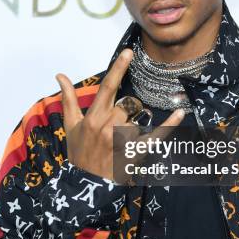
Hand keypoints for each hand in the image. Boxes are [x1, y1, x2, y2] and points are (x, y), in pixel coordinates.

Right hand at [55, 48, 185, 180]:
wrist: (85, 185)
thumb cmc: (79, 153)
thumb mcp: (71, 126)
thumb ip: (68, 99)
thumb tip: (59, 75)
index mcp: (93, 117)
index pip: (107, 87)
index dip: (118, 68)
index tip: (128, 52)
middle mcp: (108, 126)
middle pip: (129, 104)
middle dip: (127, 110)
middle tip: (117, 127)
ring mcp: (122, 140)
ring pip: (139, 118)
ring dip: (135, 125)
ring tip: (122, 141)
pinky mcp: (135, 152)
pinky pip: (155, 135)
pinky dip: (169, 125)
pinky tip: (179, 113)